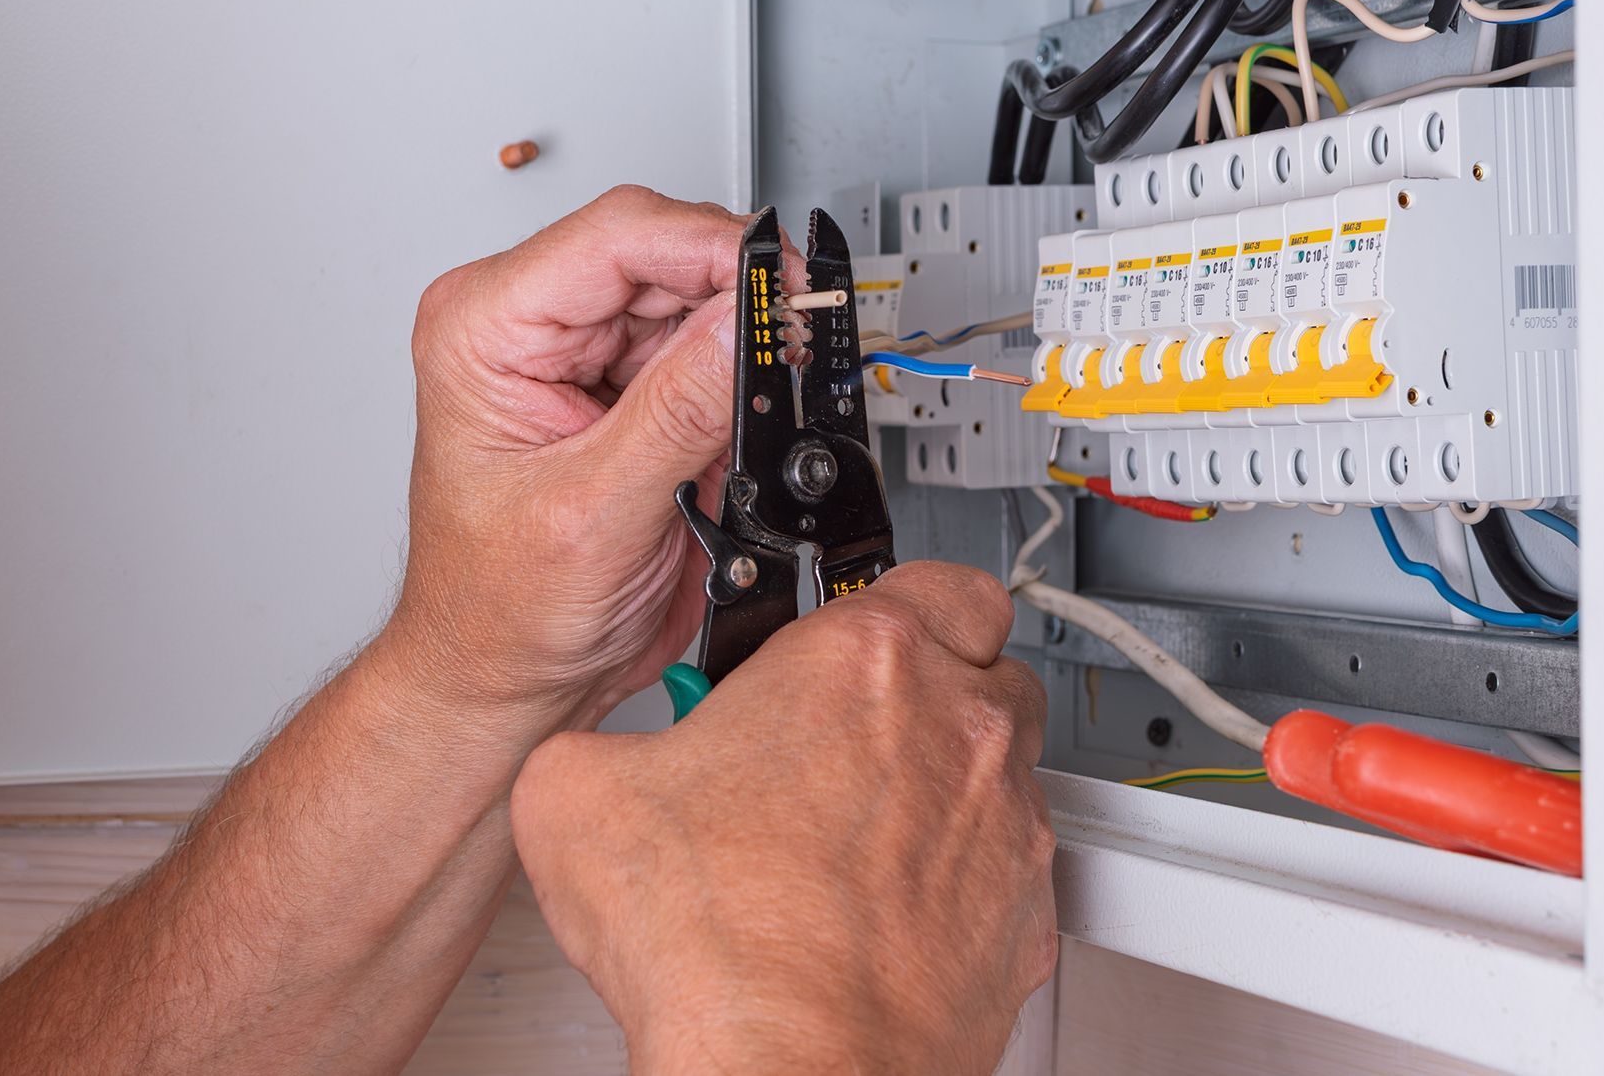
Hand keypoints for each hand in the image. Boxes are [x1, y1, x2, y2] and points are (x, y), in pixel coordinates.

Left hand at [372, 185, 802, 741]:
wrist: (505, 678)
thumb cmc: (498, 612)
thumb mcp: (595, 512)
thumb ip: (678, 411)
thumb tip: (746, 323)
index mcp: (486, 328)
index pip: (617, 236)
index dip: (714, 247)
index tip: (786, 284)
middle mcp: (529, 325)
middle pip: (665, 254)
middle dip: (739, 299)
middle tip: (796, 344)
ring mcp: (583, 355)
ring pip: (696, 300)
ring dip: (742, 349)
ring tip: (758, 408)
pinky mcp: (628, 390)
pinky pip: (706, 353)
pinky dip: (741, 387)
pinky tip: (739, 430)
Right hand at [510, 561, 1056, 1075]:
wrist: (788, 1067)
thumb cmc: (717, 942)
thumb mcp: (577, 793)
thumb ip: (608, 739)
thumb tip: (593, 761)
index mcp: (866, 662)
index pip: (935, 576)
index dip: (894, 598)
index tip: (848, 631)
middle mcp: (958, 728)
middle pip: (985, 665)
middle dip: (929, 686)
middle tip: (852, 729)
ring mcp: (1005, 824)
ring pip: (1006, 768)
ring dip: (946, 783)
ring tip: (860, 831)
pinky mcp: (1026, 916)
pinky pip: (1010, 871)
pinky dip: (964, 880)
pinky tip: (888, 912)